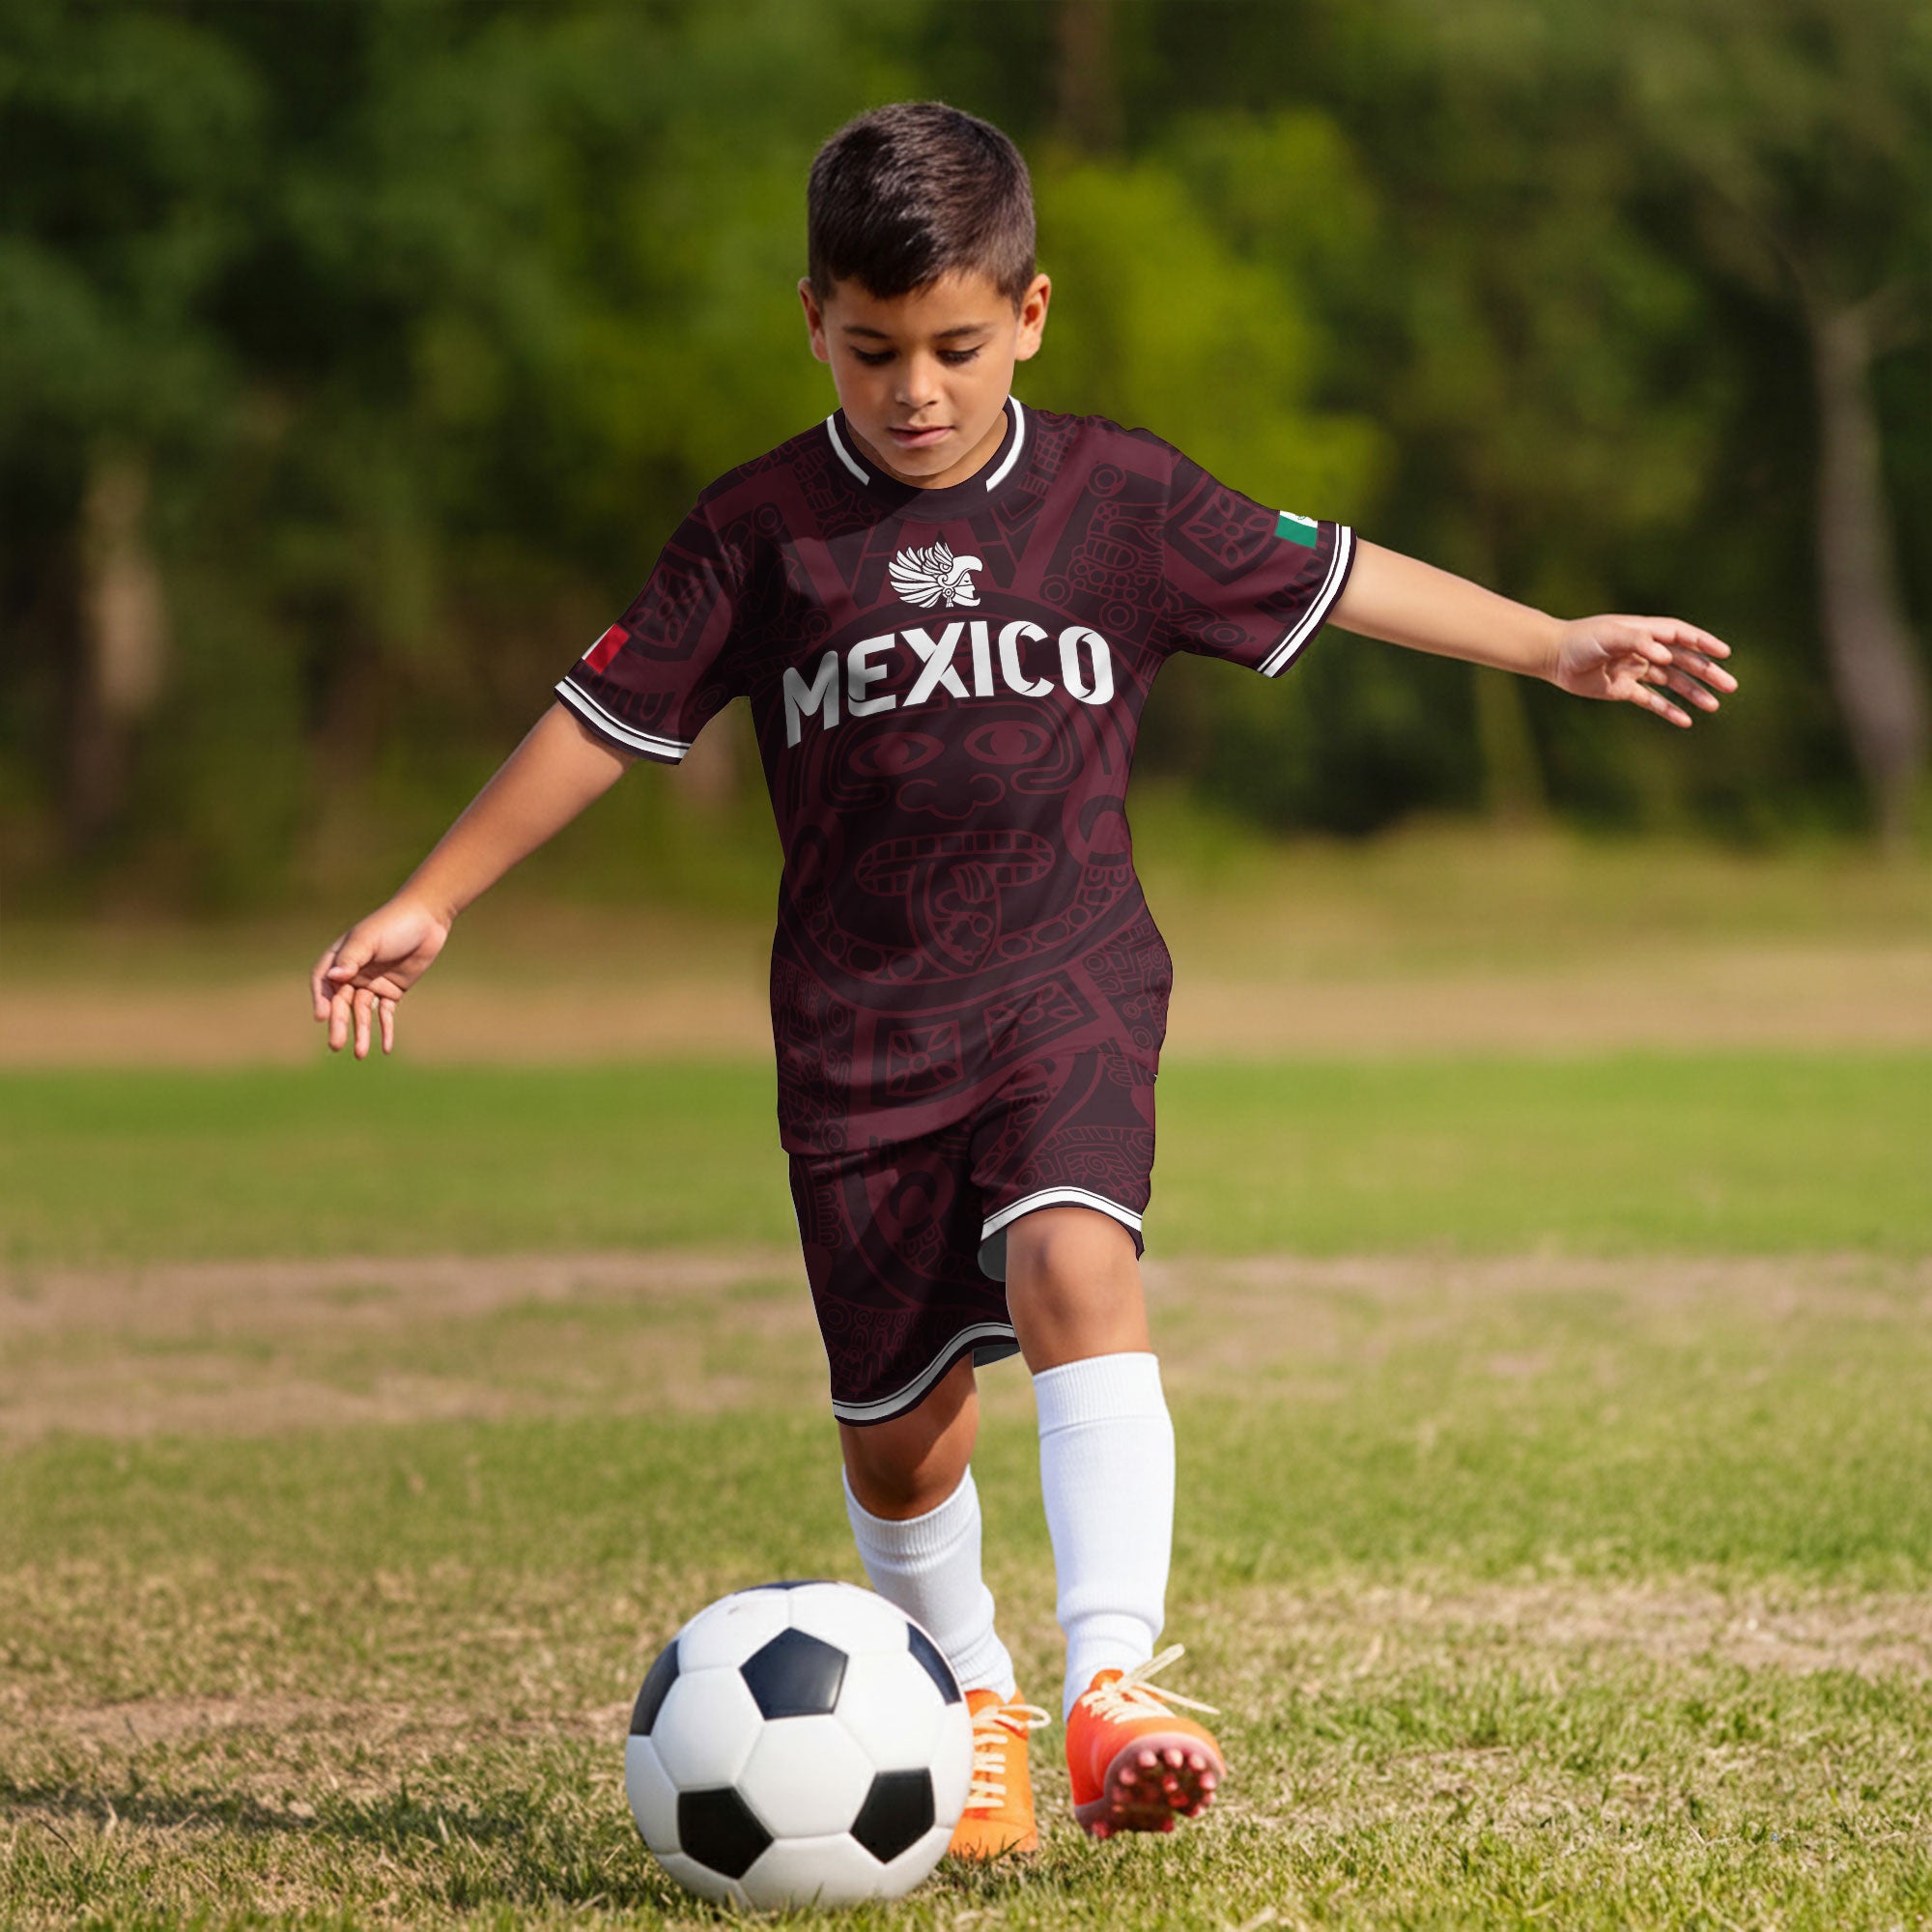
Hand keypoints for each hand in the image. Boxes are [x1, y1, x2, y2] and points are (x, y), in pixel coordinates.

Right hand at [309, 895, 451, 1058]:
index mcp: (340, 957)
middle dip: (339, 1023)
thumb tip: (333, 977)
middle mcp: (353, 973)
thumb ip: (352, 958)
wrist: (428, 919)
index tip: (322, 1016)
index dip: (320, 999)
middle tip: (336, 1045)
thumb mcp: (370, 939)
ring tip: (360, 1054)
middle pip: (341, 1002)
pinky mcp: (392, 991)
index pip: (322, 982)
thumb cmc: (394, 924)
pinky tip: (386, 1047)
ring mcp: (372, 983)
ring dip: (362, 1032)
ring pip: (363, 1012)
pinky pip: (385, 1014)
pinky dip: (385, 1030)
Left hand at [1551, 616, 1736, 726]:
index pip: (1682, 635)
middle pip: (1684, 661)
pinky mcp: (1624, 689)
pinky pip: (1652, 701)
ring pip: (1672, 683)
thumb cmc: (1582, 640)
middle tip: (1730, 686)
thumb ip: (1637, 641)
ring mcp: (1636, 670)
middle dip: (1707, 672)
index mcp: (1645, 632)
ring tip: (1713, 706)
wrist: (1554, 657)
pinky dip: (1668, 710)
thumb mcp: (1609, 635)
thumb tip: (1667, 656)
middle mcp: (1645, 650)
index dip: (1704, 642)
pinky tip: (1685, 721)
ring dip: (1693, 693)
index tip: (1724, 653)